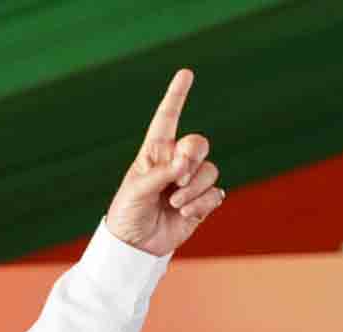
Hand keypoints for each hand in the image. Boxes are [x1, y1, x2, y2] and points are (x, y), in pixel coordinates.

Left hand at [105, 69, 223, 255]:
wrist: (135, 246)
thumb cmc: (127, 214)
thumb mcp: (137, 191)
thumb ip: (161, 174)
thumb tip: (185, 163)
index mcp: (154, 154)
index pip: (167, 119)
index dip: (176, 96)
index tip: (185, 73)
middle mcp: (174, 164)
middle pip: (199, 144)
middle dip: (193, 156)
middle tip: (179, 176)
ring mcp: (189, 182)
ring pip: (209, 171)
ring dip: (194, 188)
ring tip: (174, 203)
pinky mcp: (201, 202)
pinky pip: (215, 193)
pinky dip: (201, 204)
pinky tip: (184, 214)